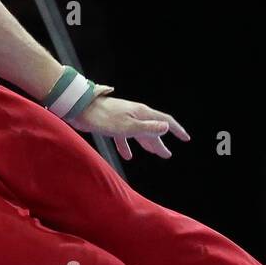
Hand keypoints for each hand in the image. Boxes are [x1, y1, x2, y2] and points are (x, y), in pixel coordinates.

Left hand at [66, 84, 190, 160]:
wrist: (80, 108)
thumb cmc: (103, 117)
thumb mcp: (127, 126)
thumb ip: (147, 128)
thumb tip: (167, 127)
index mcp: (141, 113)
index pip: (164, 120)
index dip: (176, 130)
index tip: (185, 139)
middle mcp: (134, 114)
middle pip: (152, 129)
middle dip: (160, 142)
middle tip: (167, 155)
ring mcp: (123, 119)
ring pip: (139, 133)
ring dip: (146, 144)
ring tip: (153, 154)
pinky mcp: (111, 124)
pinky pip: (124, 137)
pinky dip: (127, 146)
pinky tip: (127, 156)